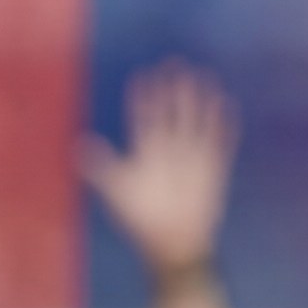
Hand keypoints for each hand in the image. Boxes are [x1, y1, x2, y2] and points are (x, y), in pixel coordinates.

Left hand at [83, 63, 234, 278]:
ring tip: (201, 77)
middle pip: (171, 114)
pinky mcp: (212, 170)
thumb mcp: (117, 191)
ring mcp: (192, 159)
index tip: (142, 76)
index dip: (143, 98)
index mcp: (145, 154)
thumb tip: (81, 145)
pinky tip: (226, 106)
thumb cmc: (140, 220)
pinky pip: (220, 143)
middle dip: (172, 91)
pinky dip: (223, 126)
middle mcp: (169, 152)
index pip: (144, 119)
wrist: (171, 243)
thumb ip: (102, 167)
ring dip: (198, 102)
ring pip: (195, 123)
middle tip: (173, 64)